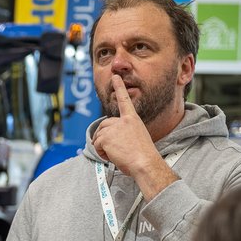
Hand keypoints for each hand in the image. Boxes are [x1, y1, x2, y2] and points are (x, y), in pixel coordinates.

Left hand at [91, 76, 176, 198]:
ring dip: (103, 147)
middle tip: (114, 149)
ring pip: (98, 137)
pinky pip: (96, 145)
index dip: (119, 88)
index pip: (124, 100)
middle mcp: (123, 121)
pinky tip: (112, 156)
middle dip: (103, 137)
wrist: (145, 162)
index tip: (115, 77)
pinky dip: (101, 153)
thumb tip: (111, 140)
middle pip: (103, 125)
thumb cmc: (143, 155)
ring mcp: (114, 128)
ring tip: (116, 154)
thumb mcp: (136, 138)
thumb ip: (125, 133)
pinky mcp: (106, 137)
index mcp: (133, 119)